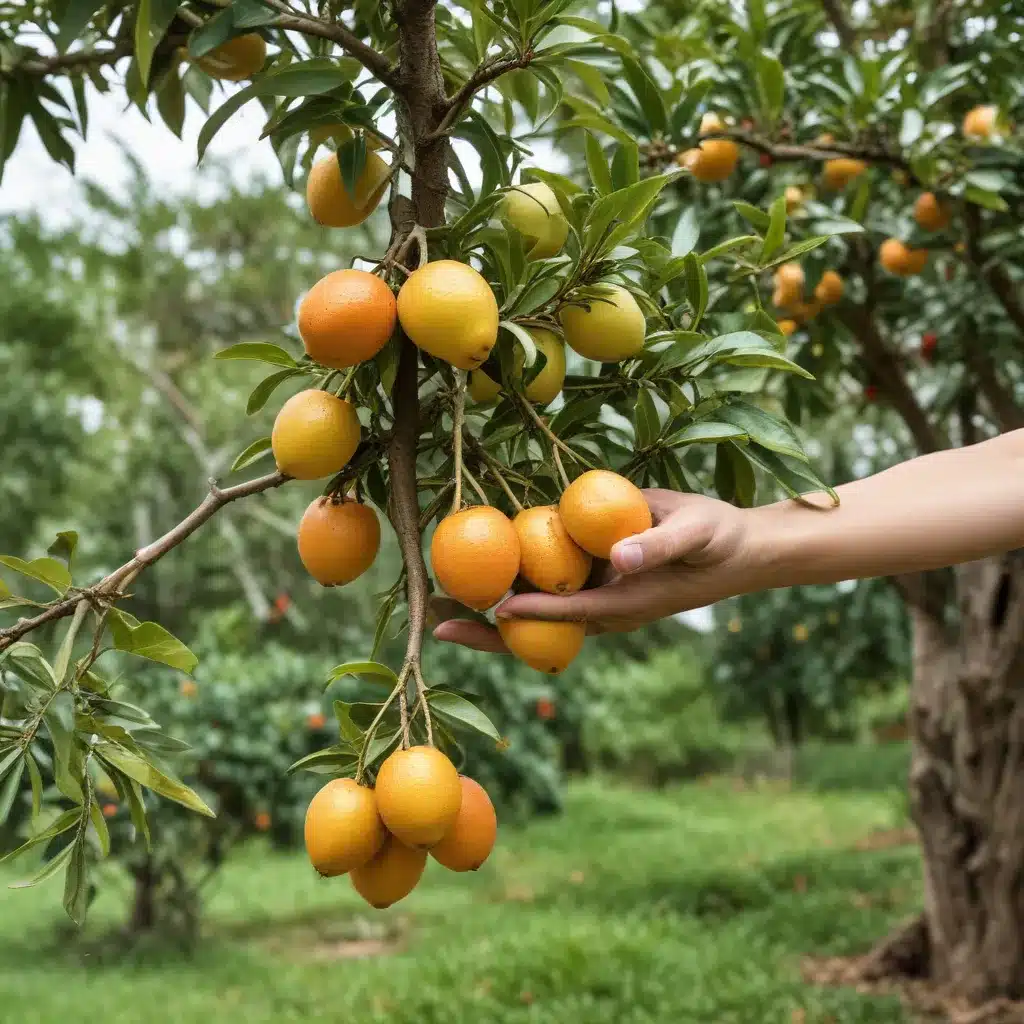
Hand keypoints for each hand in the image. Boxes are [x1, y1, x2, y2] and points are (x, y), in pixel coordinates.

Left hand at [432, 488, 756, 653]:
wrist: (737, 548)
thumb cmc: (717, 540)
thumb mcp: (693, 533)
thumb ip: (656, 544)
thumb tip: (617, 558)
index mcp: (625, 603)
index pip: (570, 611)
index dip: (533, 610)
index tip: (496, 607)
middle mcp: (603, 608)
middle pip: (538, 627)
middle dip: (488, 629)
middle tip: (435, 624)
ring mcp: (597, 599)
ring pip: (536, 611)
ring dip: (488, 610)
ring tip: (436, 603)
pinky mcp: (596, 584)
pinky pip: (550, 591)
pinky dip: (515, 584)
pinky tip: (481, 571)